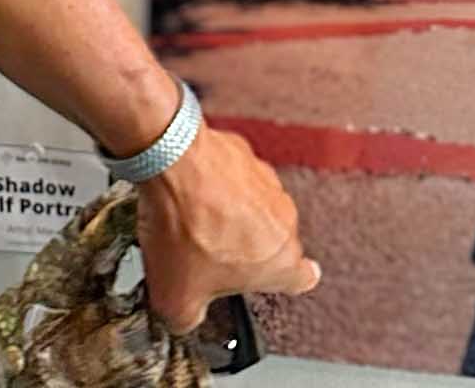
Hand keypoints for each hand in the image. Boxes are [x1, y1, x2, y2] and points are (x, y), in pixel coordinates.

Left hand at [135, 123, 320, 332]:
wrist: (173, 164)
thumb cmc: (186, 229)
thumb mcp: (176, 300)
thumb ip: (189, 318)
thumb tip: (183, 316)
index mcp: (281, 262)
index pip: (302, 279)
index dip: (289, 281)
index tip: (283, 280)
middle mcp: (284, 220)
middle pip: (268, 244)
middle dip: (242, 250)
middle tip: (206, 256)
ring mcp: (267, 182)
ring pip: (252, 209)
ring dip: (230, 216)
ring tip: (192, 221)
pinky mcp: (245, 155)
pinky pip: (234, 178)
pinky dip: (216, 185)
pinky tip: (189, 193)